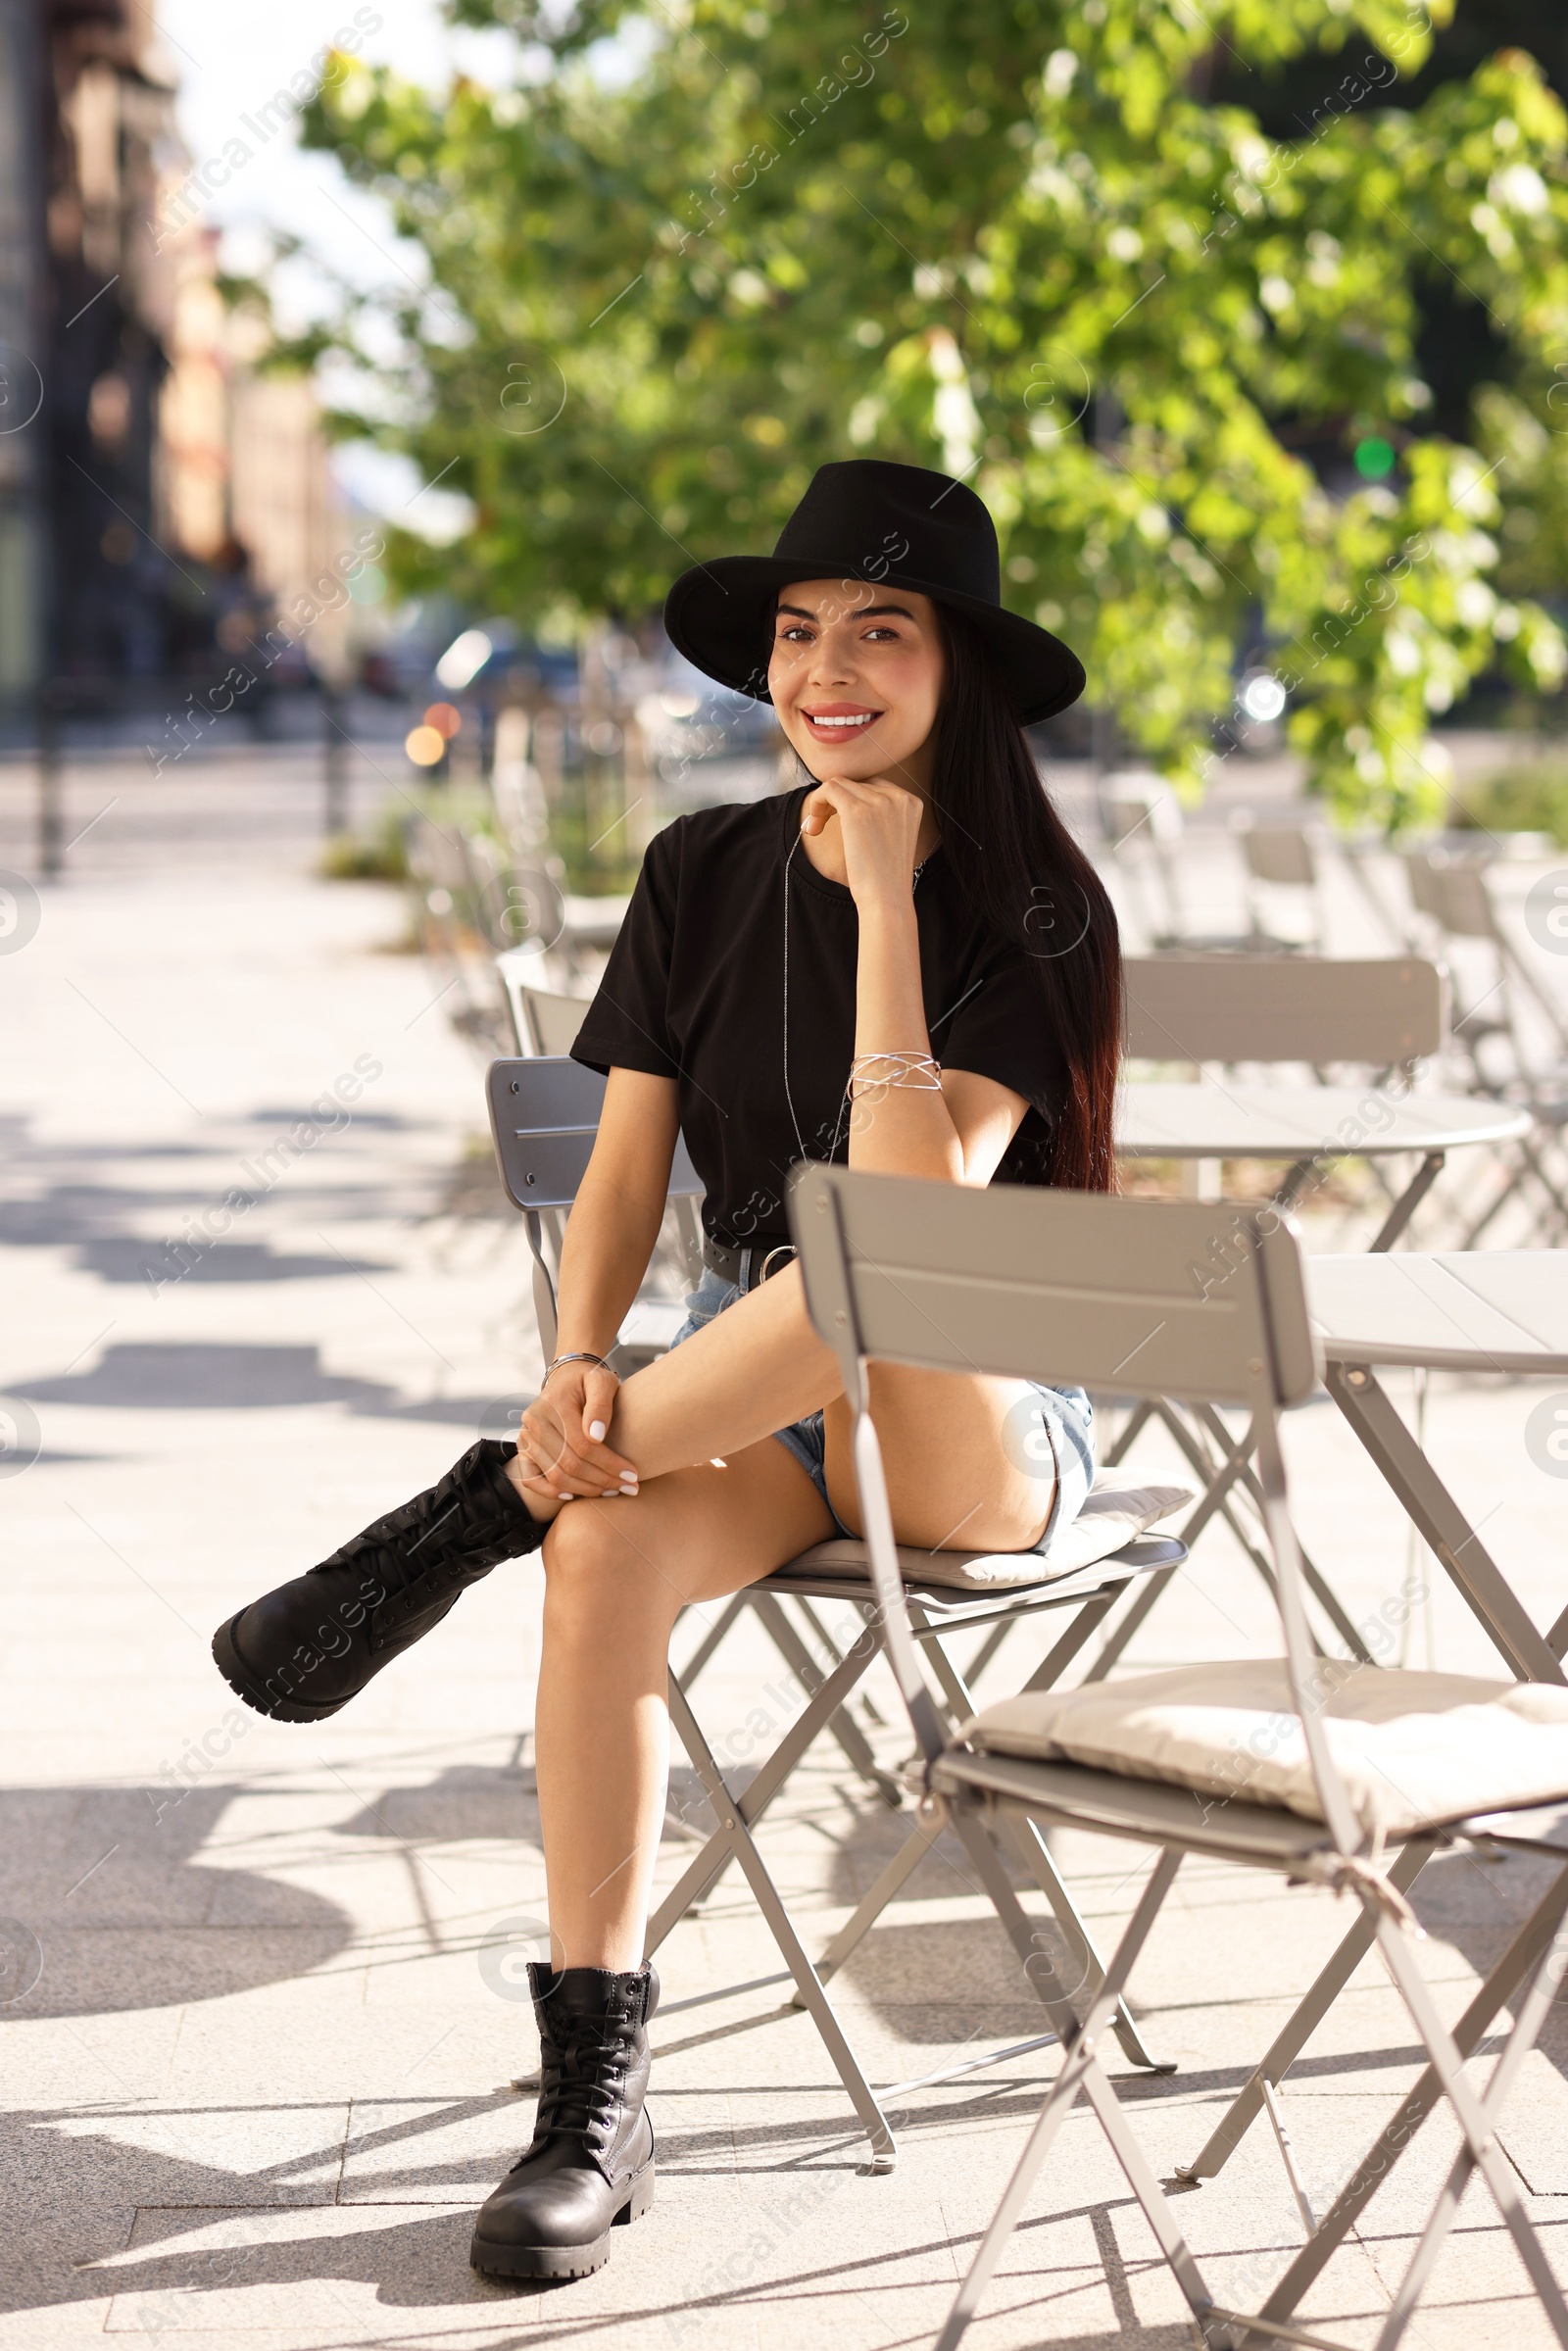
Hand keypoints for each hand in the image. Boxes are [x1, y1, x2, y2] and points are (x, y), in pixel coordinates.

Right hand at [513, 1362, 639, 1500]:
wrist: (566, 1378)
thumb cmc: (589, 1381)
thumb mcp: (602, 1381)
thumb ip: (601, 1404)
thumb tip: (596, 1436)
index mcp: (554, 1404)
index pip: (583, 1445)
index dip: (609, 1464)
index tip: (633, 1475)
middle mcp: (534, 1421)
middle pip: (569, 1464)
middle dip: (602, 1481)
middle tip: (629, 1488)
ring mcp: (525, 1436)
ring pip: (555, 1476)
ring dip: (585, 1490)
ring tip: (612, 1491)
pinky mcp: (523, 1449)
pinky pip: (532, 1479)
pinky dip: (551, 1492)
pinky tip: (574, 1496)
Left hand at [800, 775, 924, 910]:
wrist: (887, 898)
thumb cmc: (885, 877)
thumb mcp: (892, 837)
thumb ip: (880, 815)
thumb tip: (847, 799)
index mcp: (911, 802)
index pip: (873, 785)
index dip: (851, 799)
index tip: (838, 821)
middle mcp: (899, 796)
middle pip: (855, 783)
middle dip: (835, 802)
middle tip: (822, 826)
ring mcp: (879, 801)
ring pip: (839, 784)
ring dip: (822, 803)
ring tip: (816, 828)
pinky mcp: (857, 810)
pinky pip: (828, 789)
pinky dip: (816, 803)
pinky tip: (814, 827)